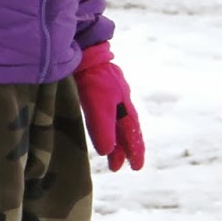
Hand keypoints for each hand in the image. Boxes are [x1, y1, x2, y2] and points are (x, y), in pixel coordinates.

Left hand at [74, 43, 144, 170]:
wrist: (84, 53)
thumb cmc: (94, 80)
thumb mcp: (99, 108)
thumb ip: (103, 130)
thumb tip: (107, 152)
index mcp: (126, 107)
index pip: (133, 134)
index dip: (135, 151)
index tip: (137, 168)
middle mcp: (121, 101)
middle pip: (124, 130)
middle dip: (123, 149)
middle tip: (118, 167)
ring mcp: (110, 94)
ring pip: (115, 122)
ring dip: (113, 140)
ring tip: (109, 155)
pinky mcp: (97, 89)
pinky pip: (105, 113)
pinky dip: (105, 127)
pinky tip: (100, 129)